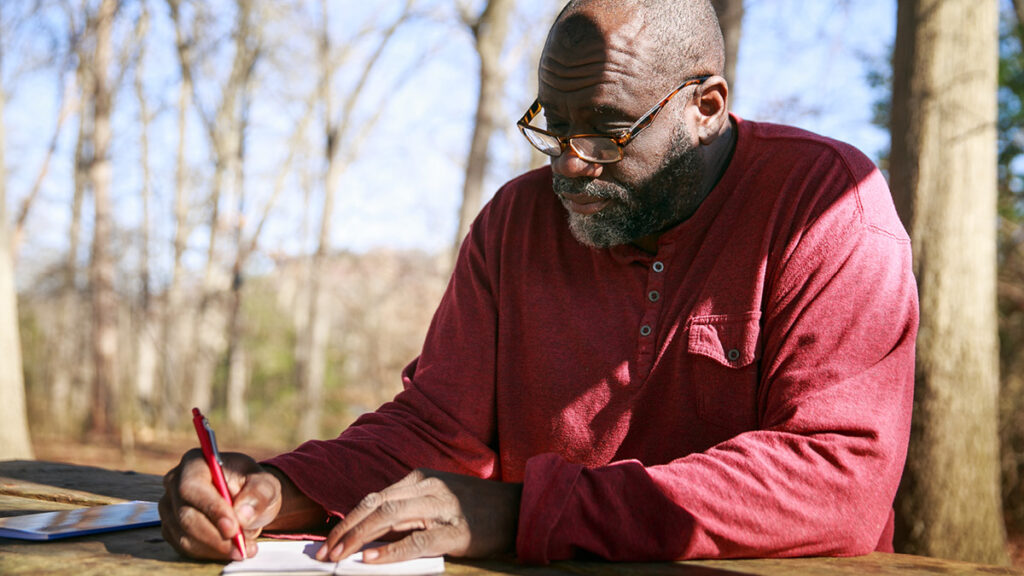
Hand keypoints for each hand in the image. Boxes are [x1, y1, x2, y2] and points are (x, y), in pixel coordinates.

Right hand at [159, 449, 282, 559]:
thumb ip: (258, 493)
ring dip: (215, 547)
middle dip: (215, 535)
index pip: (192, 487)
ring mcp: (170, 507)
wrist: (247, 499)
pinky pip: (185, 547)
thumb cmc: (253, 486)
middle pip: (185, 515)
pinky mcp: (171, 528)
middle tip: (241, 546)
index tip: (233, 527)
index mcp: (195, 462)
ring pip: (184, 535)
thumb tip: (242, 515)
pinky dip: (209, 553)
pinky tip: (231, 550)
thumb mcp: (266, 484)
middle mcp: (175, 483)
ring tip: (244, 548)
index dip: (211, 509)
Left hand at [316, 469, 521, 563]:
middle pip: (375, 505)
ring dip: (358, 538)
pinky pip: (416, 541)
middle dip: (345, 530)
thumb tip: (368, 535)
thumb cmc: (475, 509)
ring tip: (339, 556)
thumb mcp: (438, 501)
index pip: (373, 498)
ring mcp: (441, 507)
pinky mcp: (455, 531)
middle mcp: (427, 487)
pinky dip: (390, 551)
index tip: (326, 540)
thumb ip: (407, 511)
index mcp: (420, 478)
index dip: (346, 519)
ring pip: (389, 517)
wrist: (519, 510)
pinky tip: (371, 559)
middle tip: (324, 552)